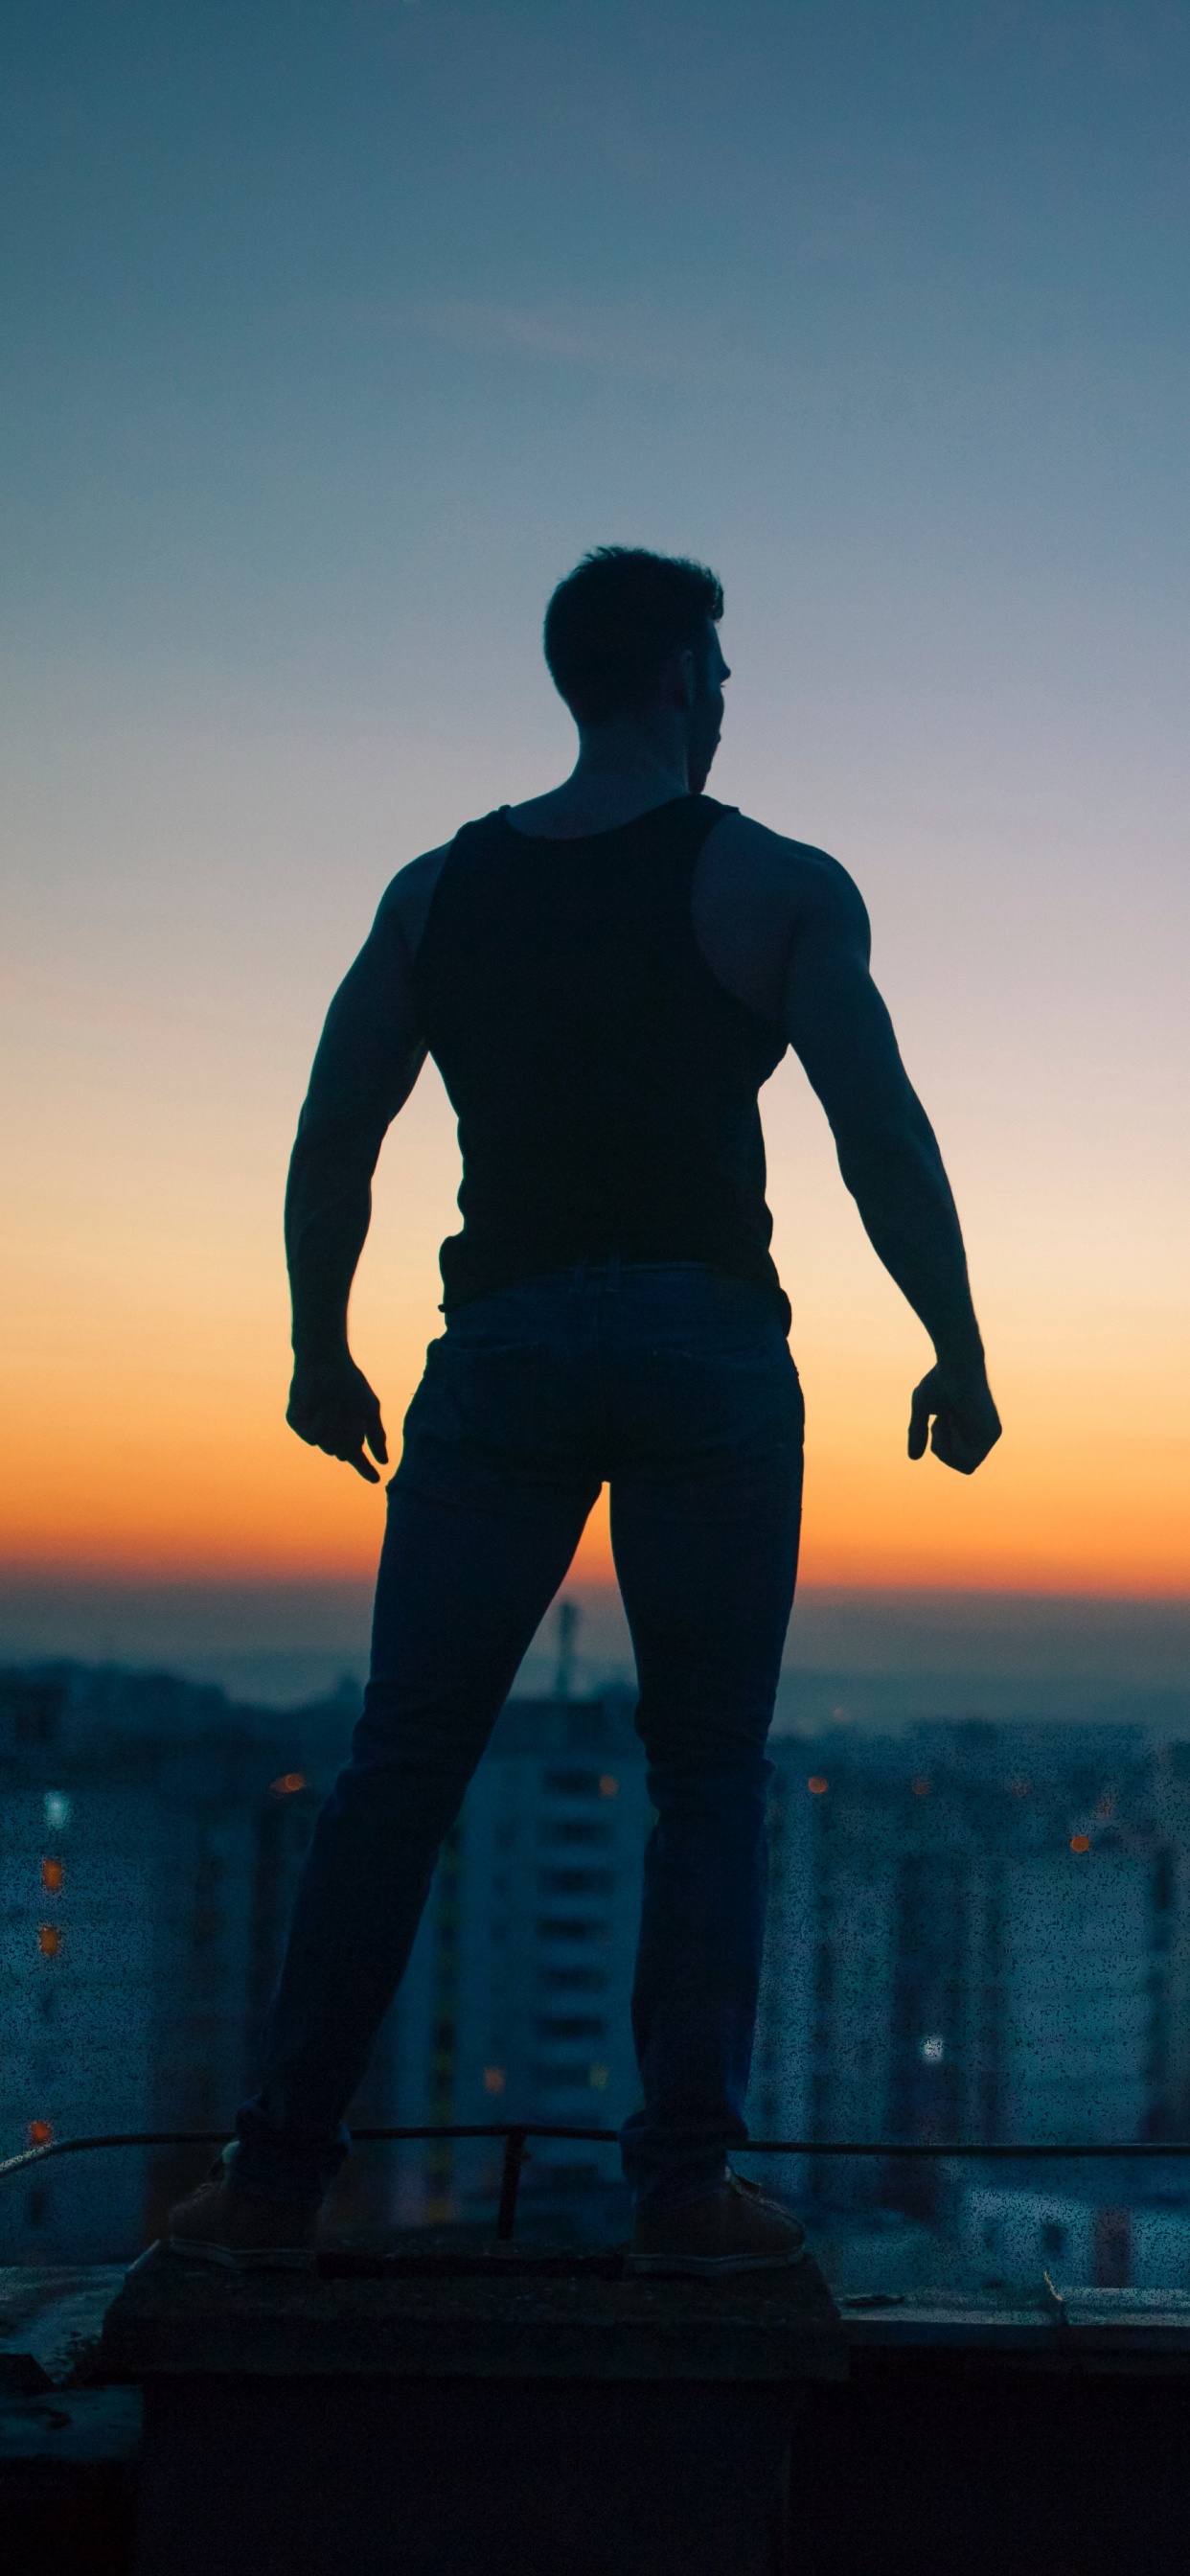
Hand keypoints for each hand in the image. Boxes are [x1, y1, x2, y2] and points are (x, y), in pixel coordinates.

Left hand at [287, 1351, 388, 1482]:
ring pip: (329, 1447)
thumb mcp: (369, 1410)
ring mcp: (313, 1428)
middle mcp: (330, 1433)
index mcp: (347, 1431)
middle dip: (352, 1434)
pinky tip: (323, 1407)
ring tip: (336, 1405)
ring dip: (337, 1427)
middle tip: (352, 1414)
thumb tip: (384, 1461)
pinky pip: (313, 1438)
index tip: (376, 1480)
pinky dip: (322, 1423)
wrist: (326, 1363)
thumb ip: (376, 1436)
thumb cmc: (350, 1383)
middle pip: (344, 1453)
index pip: (357, 1456)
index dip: (365, 1469)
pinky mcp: (297, 1423)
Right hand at [908, 1364, 1000, 1475]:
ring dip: (947, 1447)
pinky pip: (970, 1460)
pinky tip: (954, 1420)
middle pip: (963, 1467)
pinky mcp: (992, 1432)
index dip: (941, 1447)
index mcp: (972, 1430)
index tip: (938, 1420)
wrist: (956, 1363)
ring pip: (967, 1467)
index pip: (957, 1458)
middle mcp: (984, 1435)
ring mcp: (990, 1435)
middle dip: (943, 1451)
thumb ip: (918, 1432)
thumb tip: (914, 1459)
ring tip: (946, 1419)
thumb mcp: (922, 1409)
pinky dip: (955, 1445)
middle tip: (940, 1422)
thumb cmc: (940, 1380)